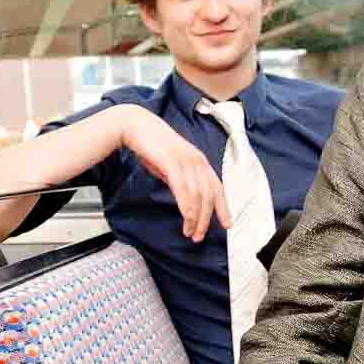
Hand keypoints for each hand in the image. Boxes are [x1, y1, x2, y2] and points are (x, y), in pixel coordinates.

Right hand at [118, 108, 231, 242]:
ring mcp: (186, 161)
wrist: (136, 126)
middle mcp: (197, 161)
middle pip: (209, 196)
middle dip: (206, 219)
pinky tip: (186, 218)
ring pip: (198, 196)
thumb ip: (181, 179)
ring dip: (195, 218)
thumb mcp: (171, 165)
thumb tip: (185, 198)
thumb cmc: (151, 146)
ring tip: (190, 233)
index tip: (227, 224)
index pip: (217, 188)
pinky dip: (187, 207)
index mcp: (200, 161)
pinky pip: (184, 189)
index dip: (223, 208)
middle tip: (199, 236)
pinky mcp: (172, 163)